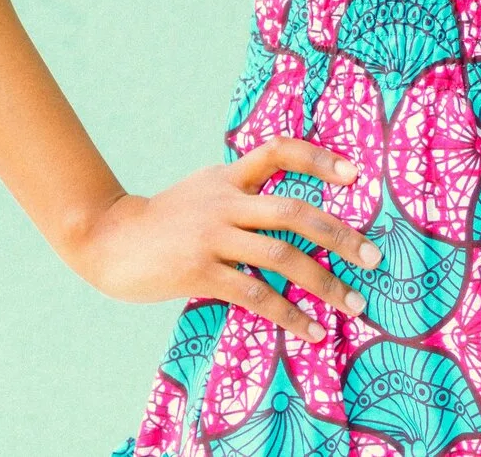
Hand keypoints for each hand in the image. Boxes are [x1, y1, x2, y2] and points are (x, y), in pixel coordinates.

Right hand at [64, 138, 382, 342]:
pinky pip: (255, 294)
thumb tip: (288, 213)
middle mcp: (224, 201)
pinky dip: (289, 313)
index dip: (319, 159)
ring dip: (323, 281)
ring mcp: (212, 236)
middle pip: (293, 210)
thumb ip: (240, 193)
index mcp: (228, 177)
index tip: (356, 176)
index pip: (279, 151)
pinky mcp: (199, 271)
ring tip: (352, 303)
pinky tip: (311, 329)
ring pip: (281, 255)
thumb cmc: (163, 221)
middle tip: (373, 258)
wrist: (107, 238)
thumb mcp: (203, 191)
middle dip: (339, 235)